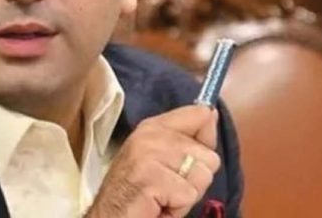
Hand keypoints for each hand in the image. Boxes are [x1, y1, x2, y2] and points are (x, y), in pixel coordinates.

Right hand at [86, 105, 220, 217]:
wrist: (110, 214)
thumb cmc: (138, 190)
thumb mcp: (162, 158)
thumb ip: (188, 137)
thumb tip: (210, 113)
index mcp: (153, 127)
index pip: (199, 114)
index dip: (204, 142)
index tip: (184, 162)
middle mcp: (150, 134)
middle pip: (209, 156)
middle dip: (195, 180)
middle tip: (169, 188)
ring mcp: (148, 154)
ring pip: (203, 176)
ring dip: (187, 195)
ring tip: (164, 196)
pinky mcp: (151, 178)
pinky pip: (189, 194)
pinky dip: (178, 207)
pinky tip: (158, 205)